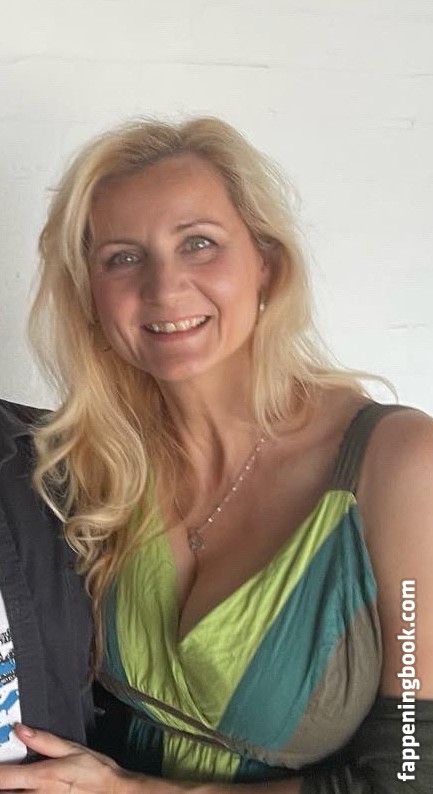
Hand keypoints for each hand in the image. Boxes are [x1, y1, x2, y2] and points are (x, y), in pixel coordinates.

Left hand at [0, 724, 157, 792]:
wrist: (115, 791)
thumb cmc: (95, 770)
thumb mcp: (71, 748)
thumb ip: (44, 740)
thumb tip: (20, 729)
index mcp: (41, 775)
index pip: (4, 776)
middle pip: (5, 793)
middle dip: (2, 784)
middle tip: (6, 775)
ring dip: (10, 791)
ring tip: (13, 783)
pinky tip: (26, 791)